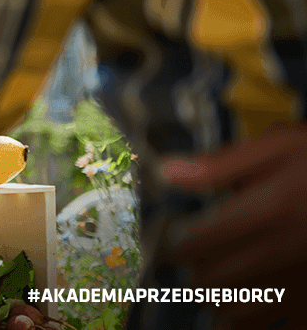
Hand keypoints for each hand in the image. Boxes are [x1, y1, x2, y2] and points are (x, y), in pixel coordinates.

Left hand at [162, 124, 306, 328]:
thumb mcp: (283, 147)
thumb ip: (223, 164)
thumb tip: (167, 172)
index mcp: (271, 210)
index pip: (197, 242)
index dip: (180, 241)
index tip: (181, 234)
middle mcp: (285, 252)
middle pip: (212, 282)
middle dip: (198, 270)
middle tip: (202, 258)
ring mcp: (305, 285)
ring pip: (237, 312)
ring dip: (222, 299)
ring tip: (228, 280)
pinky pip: (273, 328)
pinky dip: (254, 322)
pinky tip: (255, 304)